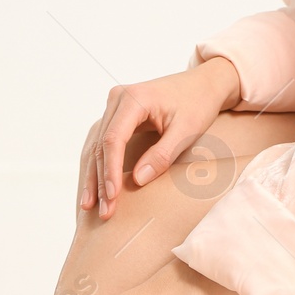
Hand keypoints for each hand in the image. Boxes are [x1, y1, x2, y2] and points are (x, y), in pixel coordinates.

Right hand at [81, 56, 241, 218]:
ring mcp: (114, 106)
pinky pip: (102, 143)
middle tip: (104, 210)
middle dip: (101, 181)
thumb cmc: (198, 103)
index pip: (113, 140)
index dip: (111, 171)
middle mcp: (117, 99)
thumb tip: (137, 181)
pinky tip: (94, 188)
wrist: (203, 84)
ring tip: (90, 205)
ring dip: (94, 177)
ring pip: (96, 146)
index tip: (113, 196)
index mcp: (133, 99)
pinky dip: (99, 166)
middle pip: (100, 145)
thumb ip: (162, 155)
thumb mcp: (186, 131)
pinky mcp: (116, 116)